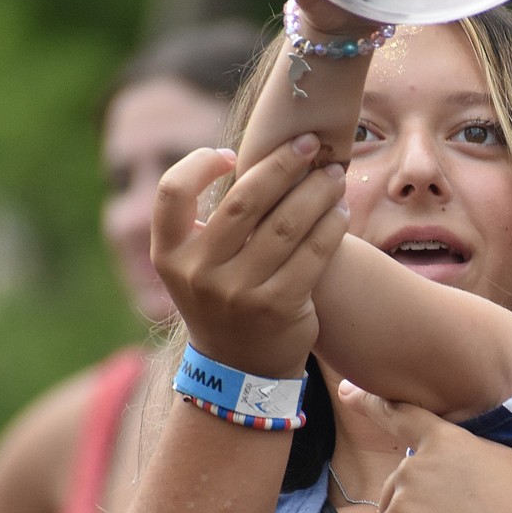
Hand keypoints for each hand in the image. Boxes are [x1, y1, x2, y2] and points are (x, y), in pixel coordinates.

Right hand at [150, 136, 347, 376]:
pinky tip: (341, 210)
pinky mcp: (278, 307)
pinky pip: (312, 253)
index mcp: (170, 255)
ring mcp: (238, 293)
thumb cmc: (223, 298)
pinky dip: (331, 225)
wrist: (240, 370)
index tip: (234, 153)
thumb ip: (211, 222)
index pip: (172, 192)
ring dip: (316, 191)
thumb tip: (256, 159)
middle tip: (310, 143)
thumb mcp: (196, 266)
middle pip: (243, 199)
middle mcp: (198, 273)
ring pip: (286, 223)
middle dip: (283, 164)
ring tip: (334, 174)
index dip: (199, 163)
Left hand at [340, 385, 511, 512]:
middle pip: (393, 492)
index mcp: (441, 442)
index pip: (398, 416)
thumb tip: (447, 467)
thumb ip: (462, 454)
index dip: (371, 404)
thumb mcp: (500, 459)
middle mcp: (413, 469)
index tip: (347, 393)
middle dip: (414, 512)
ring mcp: (402, 508)